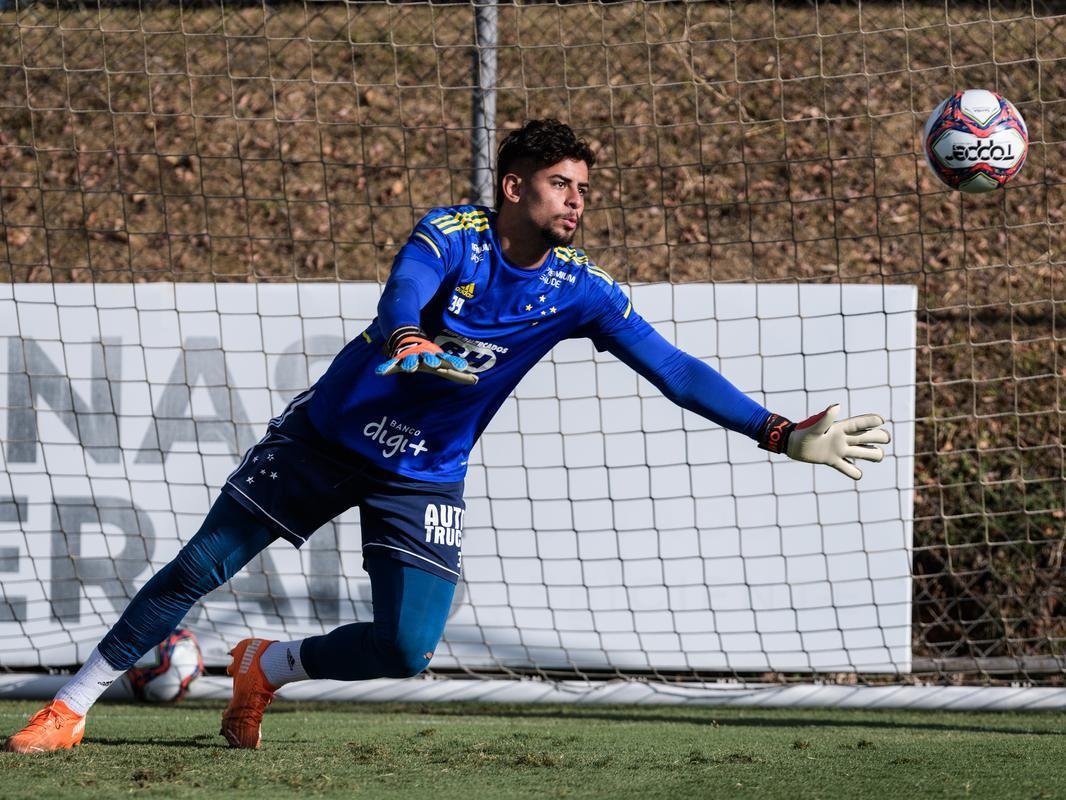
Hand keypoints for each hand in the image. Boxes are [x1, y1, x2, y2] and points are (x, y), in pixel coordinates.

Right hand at [375, 327, 476, 384]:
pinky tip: (381, 373)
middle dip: (432, 361)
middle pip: (429, 359)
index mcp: (436, 358)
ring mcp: (410, 357)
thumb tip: (476, 381)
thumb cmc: (429, 356)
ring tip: (410, 368)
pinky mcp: (397, 360)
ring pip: (410, 360)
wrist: (408, 337)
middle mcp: (424, 357)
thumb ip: (458, 374)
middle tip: (434, 364)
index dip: (454, 364)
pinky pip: (391, 365)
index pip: (447, 361)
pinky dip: (387, 368)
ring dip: (410, 363)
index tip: (463, 368)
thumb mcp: (443, 364)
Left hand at [760, 404, 889, 479]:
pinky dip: (856, 473)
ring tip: (875, 457)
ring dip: (875, 455)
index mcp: (841, 428)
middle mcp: (844, 439)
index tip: (881, 420)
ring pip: (866, 453)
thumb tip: (837, 406)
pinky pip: (850, 470)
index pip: (861, 423)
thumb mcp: (815, 427)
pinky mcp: (835, 461)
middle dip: (881, 437)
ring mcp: (841, 450)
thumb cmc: (803, 433)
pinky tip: (856, 473)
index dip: (872, 420)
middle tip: (884, 440)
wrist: (793, 445)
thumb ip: (826, 418)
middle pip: (870, 437)